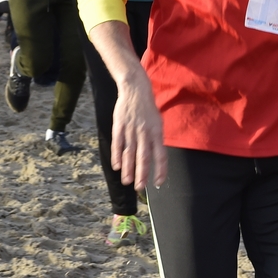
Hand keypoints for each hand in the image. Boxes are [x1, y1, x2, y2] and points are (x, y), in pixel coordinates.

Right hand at [111, 73, 166, 189]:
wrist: (135, 90)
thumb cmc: (148, 110)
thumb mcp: (158, 123)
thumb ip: (156, 141)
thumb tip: (156, 160)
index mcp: (157, 132)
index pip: (161, 155)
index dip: (160, 170)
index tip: (158, 182)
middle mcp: (145, 133)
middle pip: (143, 157)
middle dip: (142, 174)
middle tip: (140, 188)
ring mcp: (131, 129)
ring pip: (129, 153)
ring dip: (128, 169)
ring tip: (127, 181)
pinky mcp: (119, 126)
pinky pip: (118, 143)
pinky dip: (117, 156)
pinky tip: (116, 166)